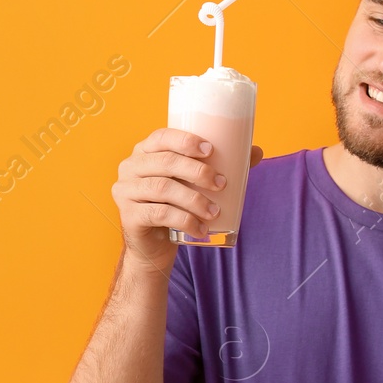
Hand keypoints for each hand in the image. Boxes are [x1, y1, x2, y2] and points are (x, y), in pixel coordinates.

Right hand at [113, 130, 263, 272]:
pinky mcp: (129, 216)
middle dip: (197, 171)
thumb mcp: (192, 184)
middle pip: (165, 162)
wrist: (152, 246)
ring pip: (163, 188)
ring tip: (215, 211)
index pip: (161, 137)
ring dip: (194, 200)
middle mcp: (130, 167)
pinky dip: (184, 221)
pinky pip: (159, 214)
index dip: (185, 140)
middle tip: (221, 184)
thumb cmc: (174, 206)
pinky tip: (200, 229)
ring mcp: (125, 191)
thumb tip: (256, 152)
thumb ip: (219, 166)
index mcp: (144, 152)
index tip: (210, 150)